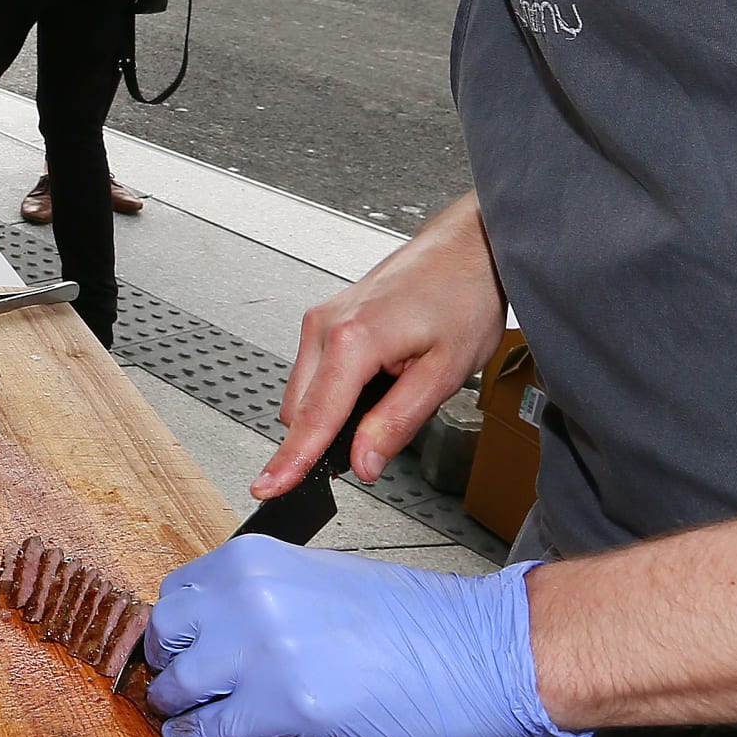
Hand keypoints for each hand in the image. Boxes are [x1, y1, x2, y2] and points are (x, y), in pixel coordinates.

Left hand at [145, 537, 584, 736]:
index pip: (179, 590)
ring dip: (176, 705)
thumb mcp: (318, 578)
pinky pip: (216, 727)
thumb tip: (221, 627)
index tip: (176, 643)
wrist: (476, 648)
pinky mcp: (288, 706)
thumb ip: (263, 595)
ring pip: (181, 685)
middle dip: (166, 662)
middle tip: (171, 682)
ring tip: (176, 716)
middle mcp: (248, 597)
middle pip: (168, 634)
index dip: (176, 624)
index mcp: (255, 558)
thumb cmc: (413, 617)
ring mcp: (263, 651)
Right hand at [253, 191, 503, 498]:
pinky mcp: (326, 317)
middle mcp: (325, 326)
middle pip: (301, 410)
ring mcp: (321, 318)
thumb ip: (397, 421)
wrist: (468, 249)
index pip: (314, 418)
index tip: (268, 488)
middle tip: (374, 447)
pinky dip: (334, 391)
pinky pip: (314, 371)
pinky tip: (377, 380)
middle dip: (323, 439)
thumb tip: (363, 462)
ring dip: (331, 413)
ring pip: (304, 392)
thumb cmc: (463, 298)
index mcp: (352, 340)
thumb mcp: (444, 372)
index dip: (291, 461)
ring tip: (391, 395)